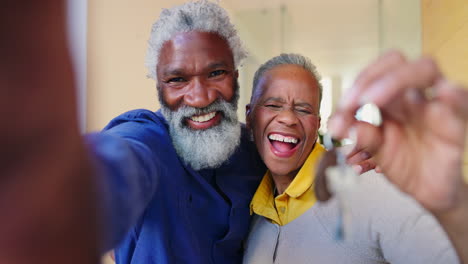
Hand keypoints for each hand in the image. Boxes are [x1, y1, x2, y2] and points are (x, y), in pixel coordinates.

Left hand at [329, 50, 467, 212]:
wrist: (426, 189)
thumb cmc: (402, 161)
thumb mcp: (375, 150)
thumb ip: (359, 135)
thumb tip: (338, 127)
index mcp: (390, 96)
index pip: (373, 73)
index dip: (355, 86)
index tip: (342, 109)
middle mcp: (412, 92)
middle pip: (396, 62)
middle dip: (370, 78)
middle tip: (354, 104)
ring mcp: (435, 103)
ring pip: (425, 69)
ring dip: (395, 79)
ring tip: (371, 100)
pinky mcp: (455, 122)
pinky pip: (459, 101)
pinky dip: (452, 95)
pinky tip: (443, 93)